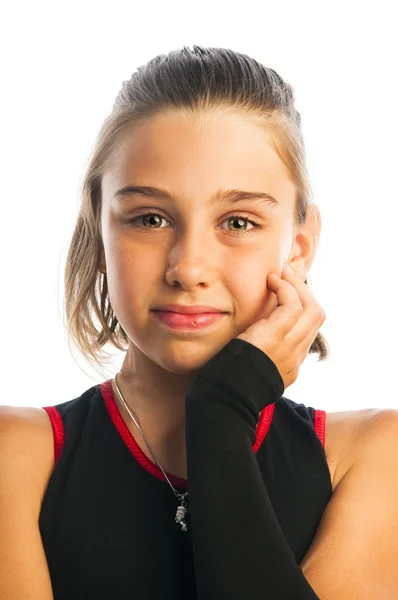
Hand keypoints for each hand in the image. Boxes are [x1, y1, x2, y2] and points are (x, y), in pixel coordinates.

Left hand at [236, 264, 325, 388]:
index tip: (288, 292)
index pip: (308, 331)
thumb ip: (256, 352)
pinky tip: (271, 281)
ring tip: (281, 272)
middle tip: (288, 275)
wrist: (223, 399)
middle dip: (305, 292)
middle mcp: (295, 357)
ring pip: (311, 309)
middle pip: (317, 317)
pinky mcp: (277, 338)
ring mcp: (289, 348)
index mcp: (289, 366)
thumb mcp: (248, 366)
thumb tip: (251, 336)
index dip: (302, 307)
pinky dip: (285, 288)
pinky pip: (292, 306)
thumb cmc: (226, 382)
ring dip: (296, 285)